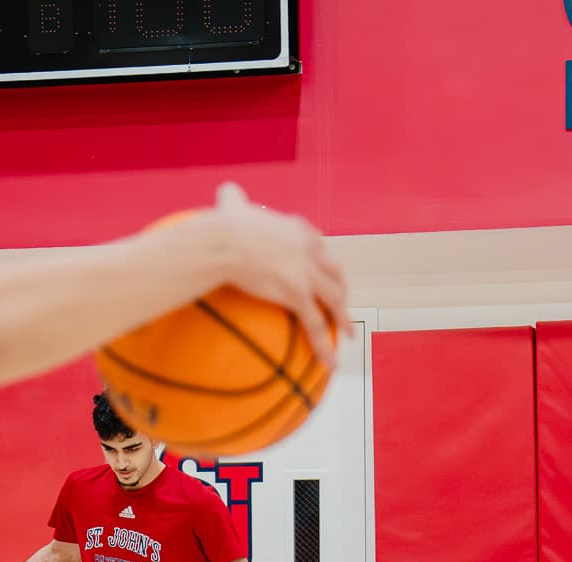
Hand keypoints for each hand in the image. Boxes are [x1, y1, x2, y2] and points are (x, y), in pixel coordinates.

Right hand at [208, 182, 349, 370]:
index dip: (323, 261)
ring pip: (334, 300)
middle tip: (340, 302)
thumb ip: (234, 198)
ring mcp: (308, 274)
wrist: (225, 241)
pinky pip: (316, 325)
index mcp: (299, 231)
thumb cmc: (224, 225)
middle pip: (333, 273)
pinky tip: (330, 363)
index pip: (319, 247)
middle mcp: (311, 251)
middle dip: (339, 288)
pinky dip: (325, 346)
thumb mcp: (234, 205)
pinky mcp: (299, 294)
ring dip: (342, 318)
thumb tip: (225, 187)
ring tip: (346, 335)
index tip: (323, 271)